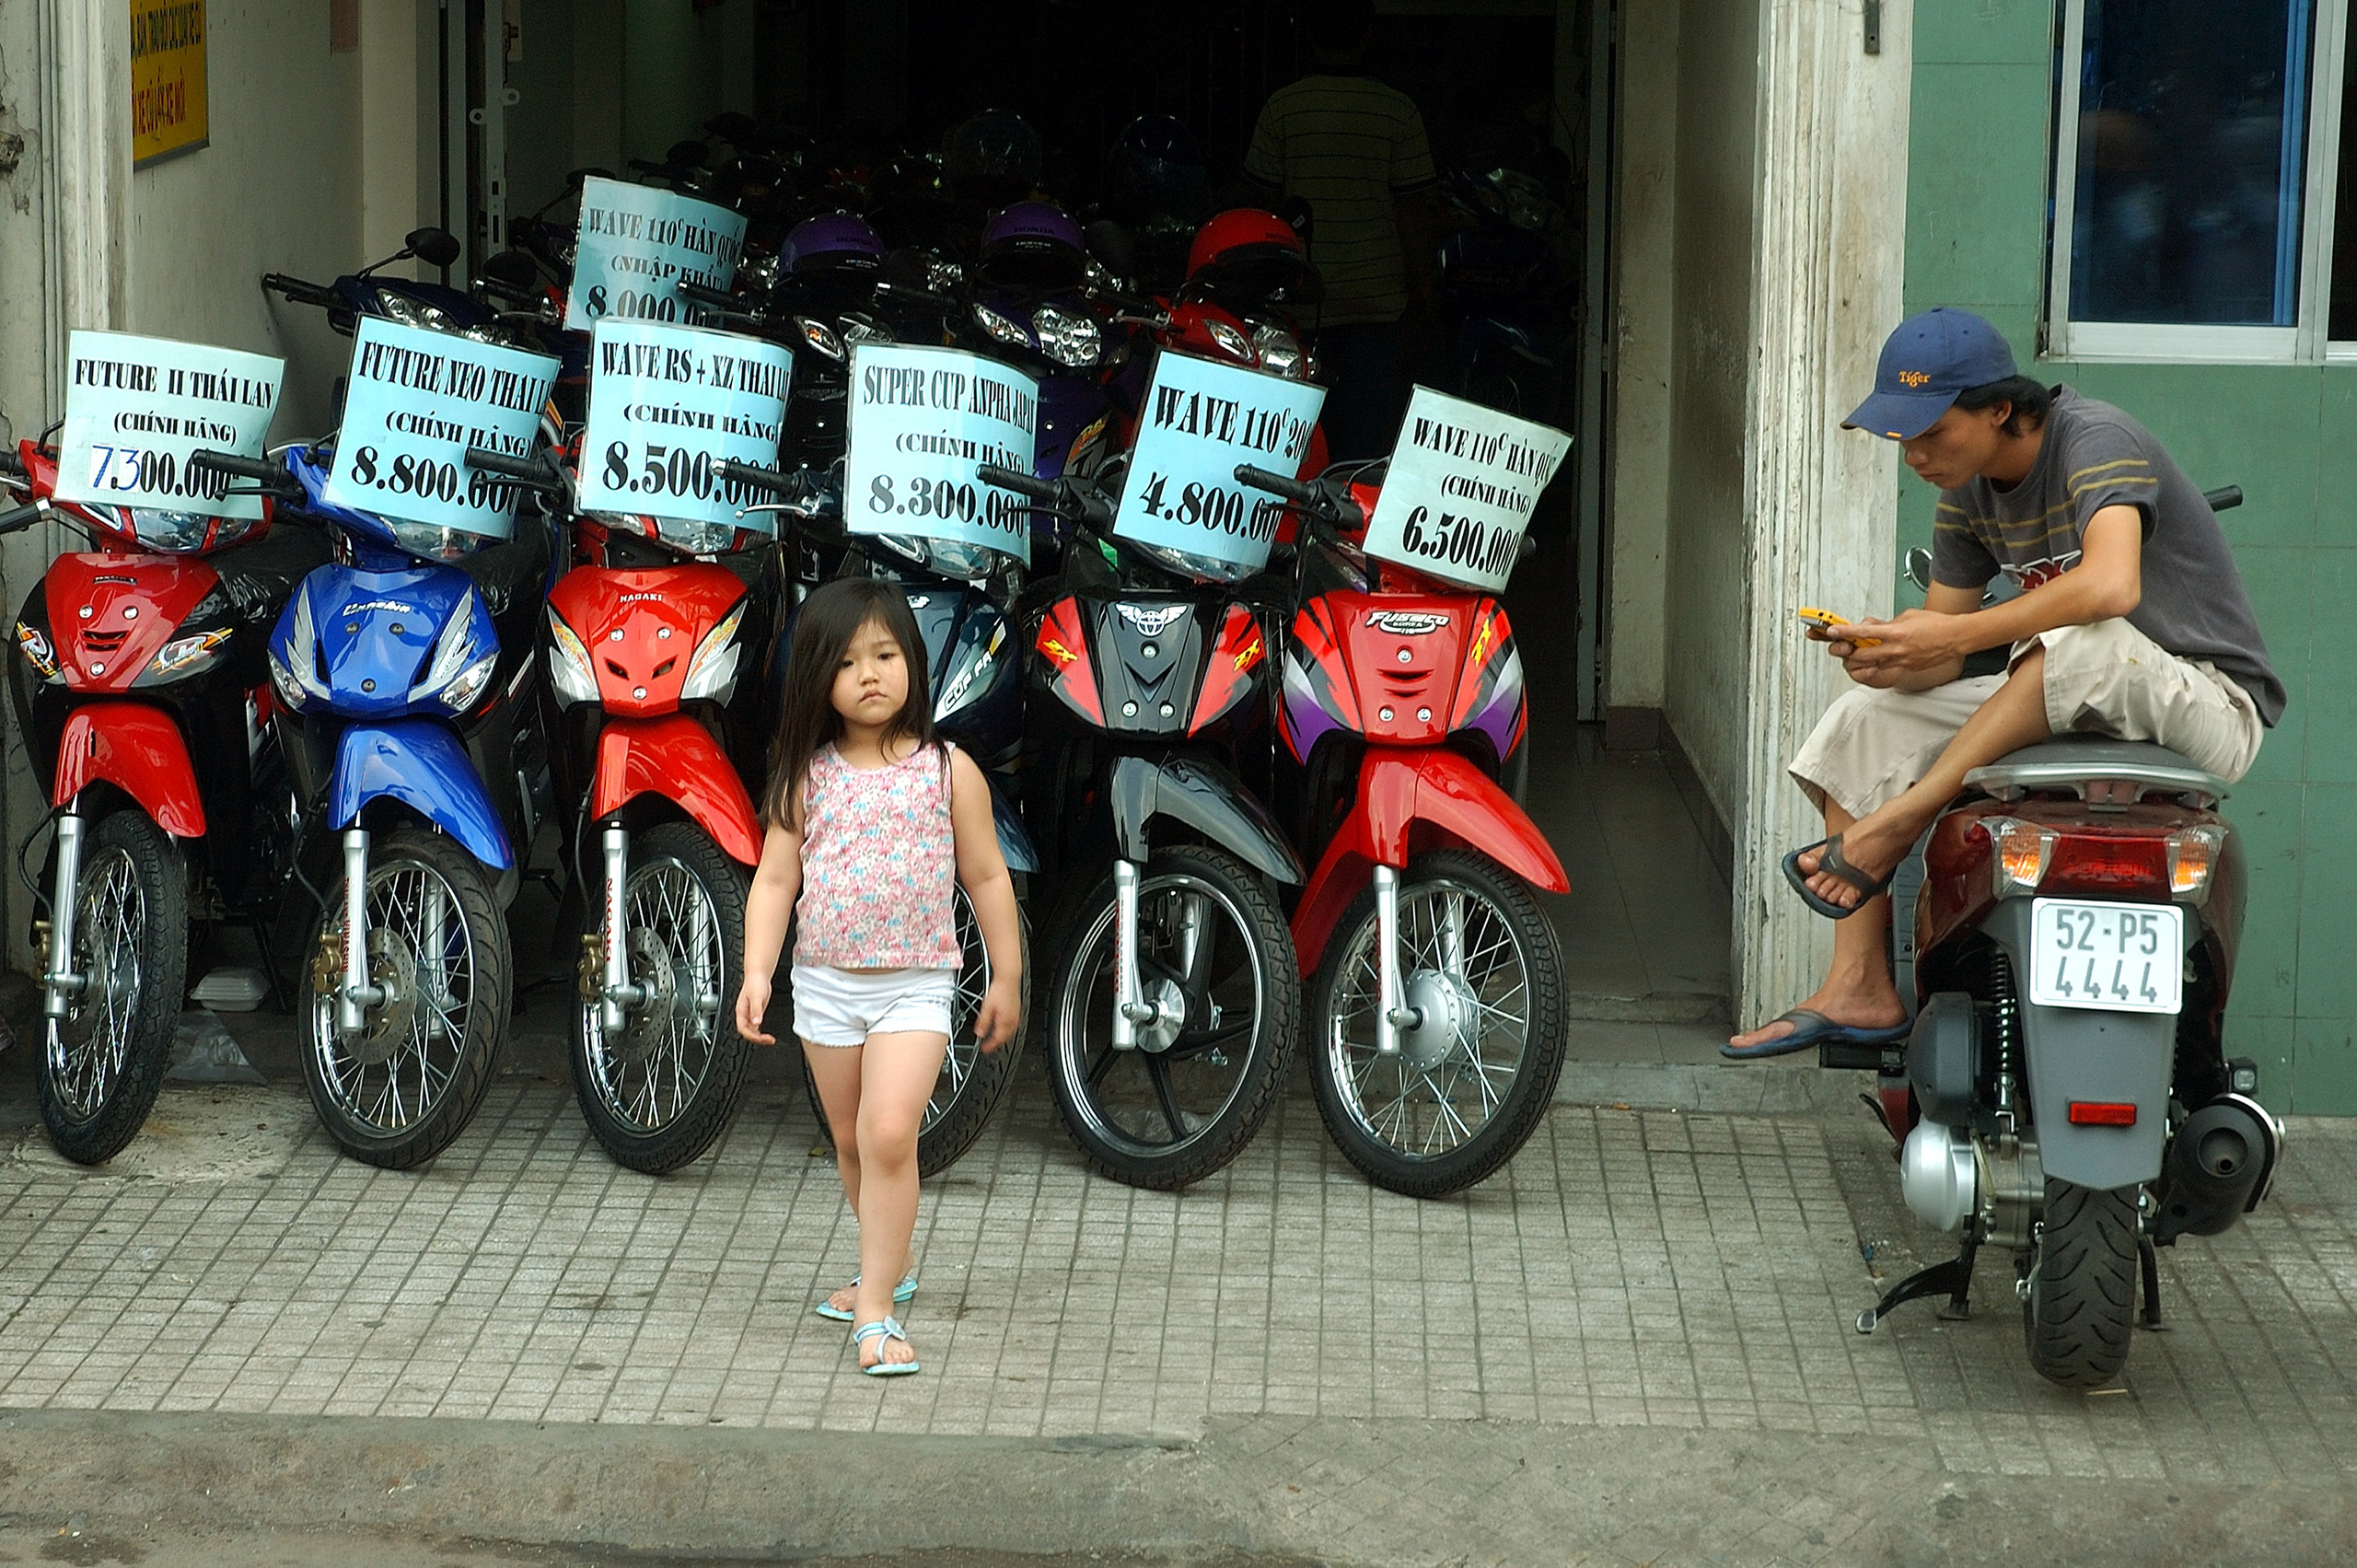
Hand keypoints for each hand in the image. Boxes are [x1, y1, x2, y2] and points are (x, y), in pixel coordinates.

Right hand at [735, 976, 774, 1044]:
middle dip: (757, 1038)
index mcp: (741, 1012)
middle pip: (747, 1032)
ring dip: (759, 1036)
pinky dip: (761, 1031)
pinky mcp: (756, 1013)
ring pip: (752, 1030)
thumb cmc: (755, 983)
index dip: (752, 1036)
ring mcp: (750, 1014)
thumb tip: (756, 1023)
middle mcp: (744, 1015)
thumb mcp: (756, 997)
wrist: (759, 975)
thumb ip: (756, 1010)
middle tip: (768, 1041)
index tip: (762, 1038)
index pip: (743, 1029)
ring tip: (769, 1040)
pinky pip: (756, 1026)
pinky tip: (766, 1034)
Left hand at [973, 973, 1021, 1053]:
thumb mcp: (986, 1008)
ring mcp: (1016, 1016)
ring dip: (1001, 1037)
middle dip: (996, 1043)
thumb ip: (983, 1022)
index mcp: (1005, 1022)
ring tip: (994, 1038)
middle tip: (988, 1046)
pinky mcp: (1017, 1011)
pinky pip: (1012, 1025)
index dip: (989, 1046)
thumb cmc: (1000, 990)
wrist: (1009, 979)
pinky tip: (1001, 1026)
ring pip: (1009, 1032)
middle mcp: (1013, 1021)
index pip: (997, 1040)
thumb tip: (979, 1033)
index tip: (984, 1049)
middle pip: (1004, 1038)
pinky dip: (1006, 1029)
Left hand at [1829, 608, 1966, 686]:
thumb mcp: (1908, 615)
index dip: (1844, 633)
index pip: (1862, 632)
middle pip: (1861, 655)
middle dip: (1850, 653)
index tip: (1831, 631)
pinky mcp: (1907, 667)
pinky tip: (1885, 656)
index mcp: (1895, 632)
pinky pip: (1888, 667)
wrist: (1955, 637)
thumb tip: (1878, 626)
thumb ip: (1889, 622)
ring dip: (1864, 659)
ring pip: (1872, 665)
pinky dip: (1881, 663)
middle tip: (1845, 647)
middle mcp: (1896, 648)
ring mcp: (1901, 660)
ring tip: (1864, 651)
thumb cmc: (1936, 623)